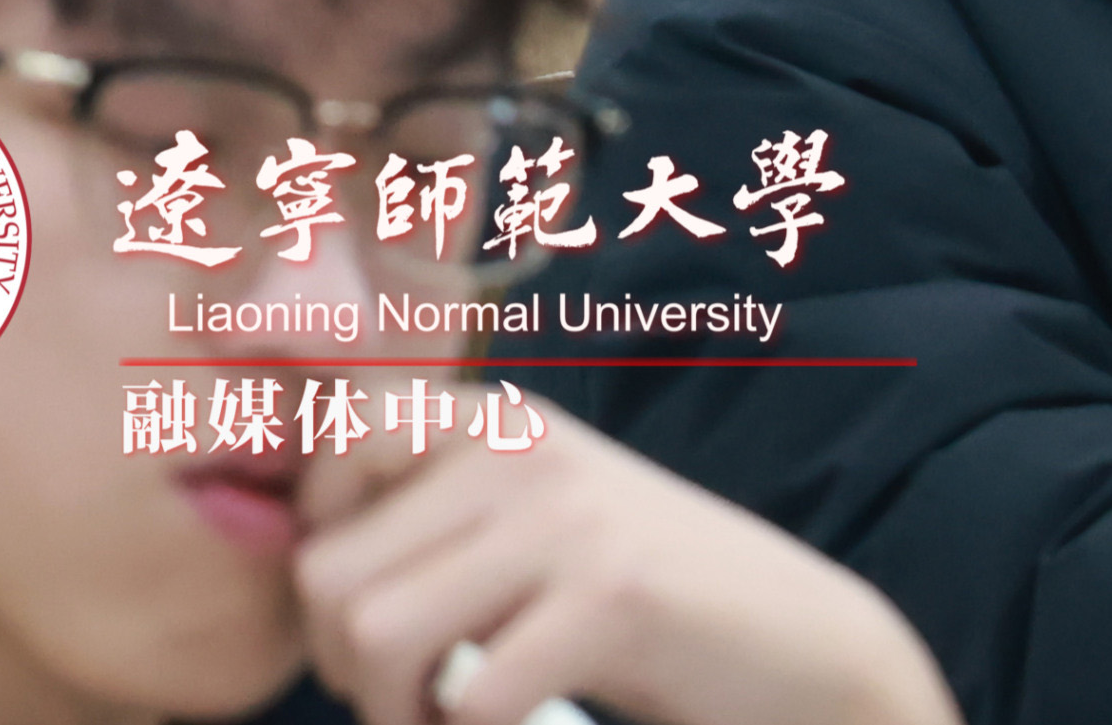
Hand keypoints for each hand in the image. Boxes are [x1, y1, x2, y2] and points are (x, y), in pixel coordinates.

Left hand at [293, 384, 950, 724]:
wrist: (814, 650)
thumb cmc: (649, 604)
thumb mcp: (530, 529)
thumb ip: (430, 521)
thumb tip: (297, 561)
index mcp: (483, 417)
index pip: (317, 474)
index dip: (315, 574)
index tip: (359, 634)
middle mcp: (511, 445)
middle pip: (327, 571)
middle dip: (340, 662)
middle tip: (397, 705)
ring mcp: (562, 517)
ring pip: (378, 633)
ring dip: (392, 712)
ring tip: (439, 724)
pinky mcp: (611, 597)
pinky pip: (473, 696)